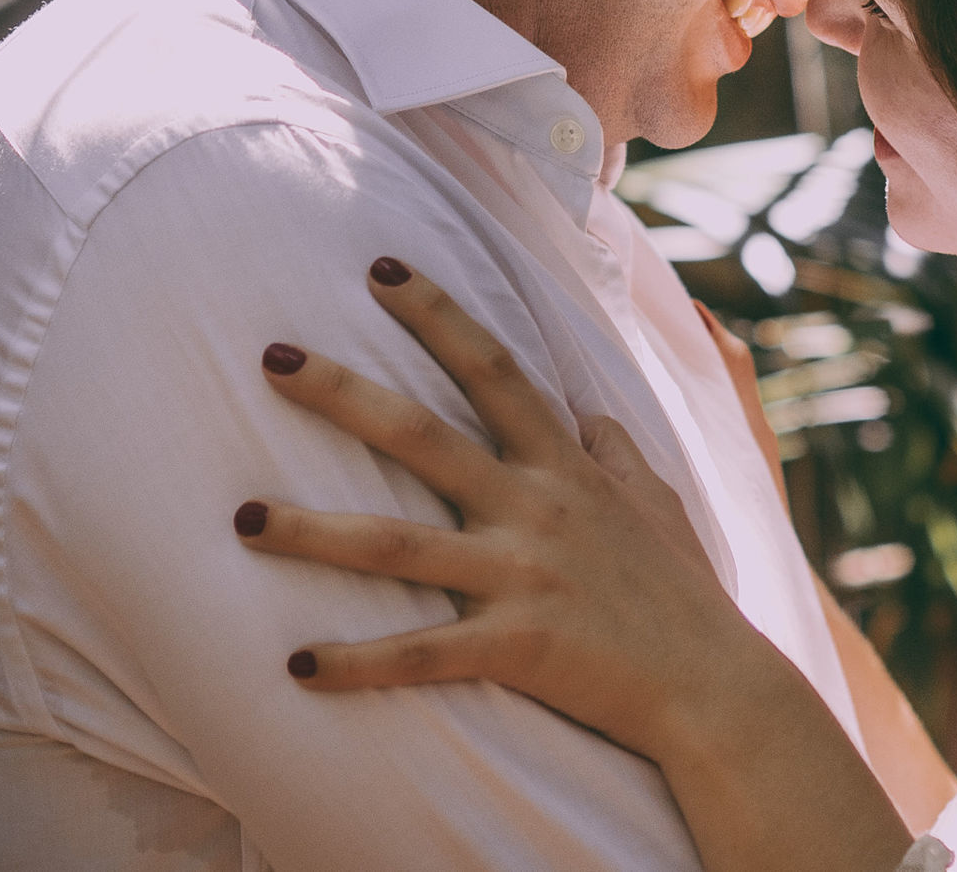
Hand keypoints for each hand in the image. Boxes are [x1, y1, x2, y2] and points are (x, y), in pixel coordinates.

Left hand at [234, 259, 781, 764]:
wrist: (717, 687)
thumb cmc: (685, 594)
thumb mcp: (659, 503)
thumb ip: (617, 452)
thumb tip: (586, 411)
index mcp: (565, 466)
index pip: (493, 368)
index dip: (437, 313)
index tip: (381, 268)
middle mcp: (536, 506)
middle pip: (422, 434)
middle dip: (343, 392)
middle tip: (271, 355)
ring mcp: (523, 575)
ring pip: (396, 543)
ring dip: (311, 531)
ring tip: (240, 517)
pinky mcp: (517, 647)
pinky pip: (420, 655)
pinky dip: (356, 663)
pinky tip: (295, 664)